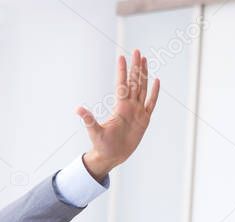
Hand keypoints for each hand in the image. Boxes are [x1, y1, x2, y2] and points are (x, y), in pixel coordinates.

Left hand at [76, 49, 159, 181]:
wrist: (112, 156)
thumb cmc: (102, 145)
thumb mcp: (95, 131)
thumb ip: (89, 120)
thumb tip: (77, 109)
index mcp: (119, 107)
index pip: (122, 84)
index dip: (122, 71)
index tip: (122, 56)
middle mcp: (129, 106)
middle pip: (134, 82)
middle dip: (136, 67)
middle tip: (137, 51)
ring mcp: (138, 112)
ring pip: (143, 89)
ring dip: (144, 75)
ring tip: (145, 60)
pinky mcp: (145, 120)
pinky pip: (151, 103)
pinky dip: (154, 93)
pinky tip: (156, 81)